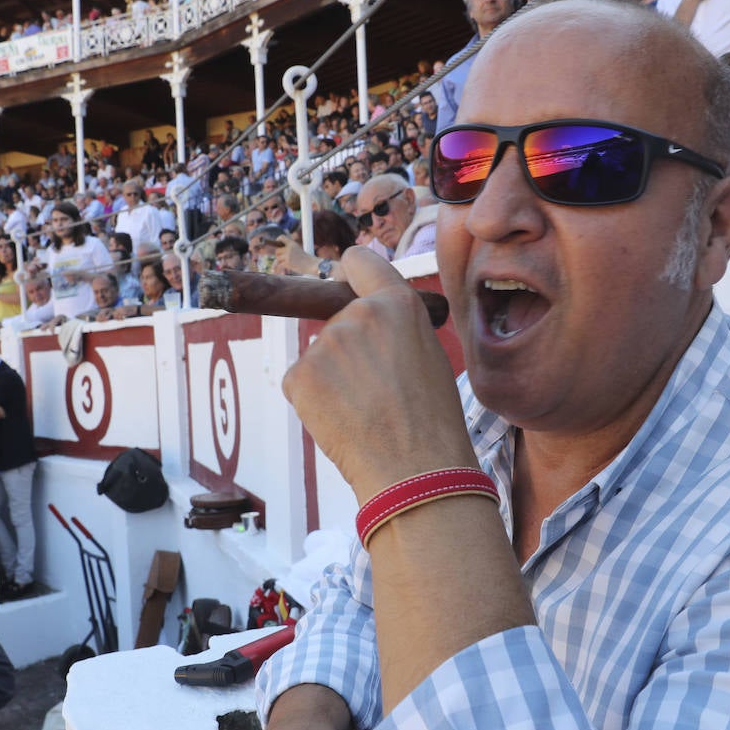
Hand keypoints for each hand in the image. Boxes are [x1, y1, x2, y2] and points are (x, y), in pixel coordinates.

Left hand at [270, 236, 319, 276]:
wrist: (312, 264)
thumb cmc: (306, 258)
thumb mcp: (298, 250)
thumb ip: (289, 249)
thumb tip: (277, 253)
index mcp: (292, 244)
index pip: (282, 238)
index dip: (278, 239)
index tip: (277, 241)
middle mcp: (289, 248)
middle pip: (277, 251)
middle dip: (279, 255)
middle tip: (283, 259)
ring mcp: (288, 255)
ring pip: (278, 258)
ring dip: (281, 262)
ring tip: (287, 264)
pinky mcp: (287, 263)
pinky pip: (279, 265)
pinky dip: (279, 269)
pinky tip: (280, 272)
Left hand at [281, 247, 475, 503]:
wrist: (415, 469)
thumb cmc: (430, 419)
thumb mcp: (429, 352)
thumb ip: (395, 323)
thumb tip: (364, 310)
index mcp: (397, 303)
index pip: (358, 260)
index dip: (351, 274)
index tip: (347, 284)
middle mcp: (358, 314)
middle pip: (338, 318)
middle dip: (349, 346)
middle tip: (377, 387)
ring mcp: (325, 344)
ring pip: (321, 354)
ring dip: (333, 377)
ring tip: (365, 410)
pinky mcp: (299, 375)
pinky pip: (302, 380)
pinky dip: (316, 400)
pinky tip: (344, 420)